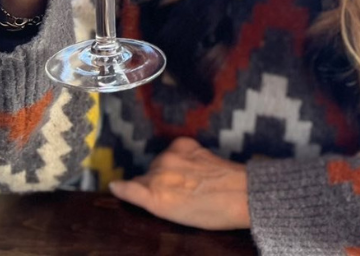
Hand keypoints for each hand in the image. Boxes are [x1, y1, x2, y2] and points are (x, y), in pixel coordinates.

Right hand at [109, 137, 249, 229]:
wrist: (240, 193)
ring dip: (165, 170)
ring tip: (186, 182)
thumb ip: (147, 200)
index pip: (125, 187)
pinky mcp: (183, 143)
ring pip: (158, 162)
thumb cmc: (209, 214)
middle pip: (144, 176)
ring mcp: (171, 156)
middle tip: (172, 194)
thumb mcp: (174, 216)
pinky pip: (171, 150)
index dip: (124, 189)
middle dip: (152, 183)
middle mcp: (158, 173)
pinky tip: (191, 167)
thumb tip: (119, 186)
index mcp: (154, 197)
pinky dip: (177, 157)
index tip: (119, 188)